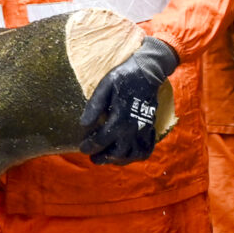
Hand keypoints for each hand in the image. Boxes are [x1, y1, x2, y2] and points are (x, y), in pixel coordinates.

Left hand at [79, 36, 178, 165]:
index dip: (90, 147)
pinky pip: (146, 150)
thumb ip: (94, 106)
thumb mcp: (105, 87)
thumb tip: (83, 124)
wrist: (147, 72)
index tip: (82, 148)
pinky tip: (127, 154)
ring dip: (119, 160)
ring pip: (133, 155)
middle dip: (103, 158)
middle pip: (118, 154)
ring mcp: (144, 130)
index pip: (101, 141)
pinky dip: (136, 156)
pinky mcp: (150, 128)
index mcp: (120, 119)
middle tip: (94, 158)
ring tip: (109, 157)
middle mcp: (133, 128)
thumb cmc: (123, 78)